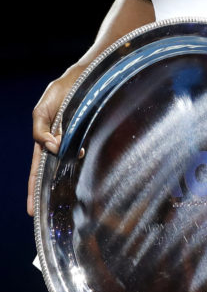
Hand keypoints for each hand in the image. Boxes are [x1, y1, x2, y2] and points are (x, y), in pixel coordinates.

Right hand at [27, 66, 84, 215]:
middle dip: (47, 193)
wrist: (85, 75)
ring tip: (66, 196)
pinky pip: (84, 149)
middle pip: (52, 173)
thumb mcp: (42, 109)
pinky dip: (80, 157)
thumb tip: (51, 148)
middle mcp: (60, 144)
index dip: (33, 189)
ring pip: (69, 163)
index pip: (37, 171)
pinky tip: (81, 159)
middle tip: (45, 215)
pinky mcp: (90, 133)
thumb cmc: (63, 91)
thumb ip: (41, 130)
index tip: (31, 210)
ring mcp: (75, 139)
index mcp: (45, 140)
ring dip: (66, 178)